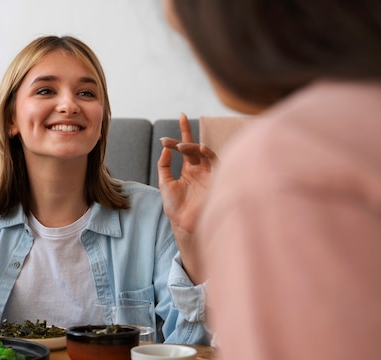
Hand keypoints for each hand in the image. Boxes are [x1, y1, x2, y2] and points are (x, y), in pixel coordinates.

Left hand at [157, 113, 216, 281]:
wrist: (185, 224)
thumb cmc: (176, 207)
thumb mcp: (165, 183)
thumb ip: (164, 165)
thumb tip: (166, 149)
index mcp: (190, 170)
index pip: (187, 147)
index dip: (185, 131)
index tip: (181, 116)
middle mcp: (201, 169)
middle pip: (195, 146)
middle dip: (187, 134)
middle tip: (177, 128)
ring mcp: (209, 173)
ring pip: (204, 152)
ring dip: (193, 146)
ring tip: (180, 146)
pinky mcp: (215, 178)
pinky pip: (215, 161)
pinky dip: (207, 153)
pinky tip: (198, 149)